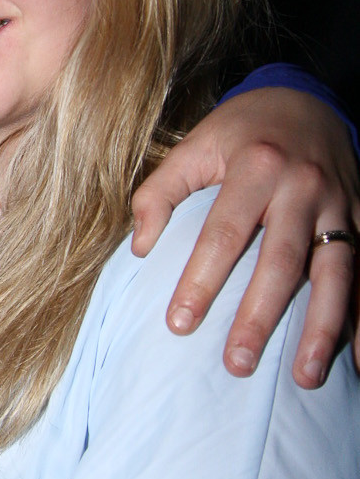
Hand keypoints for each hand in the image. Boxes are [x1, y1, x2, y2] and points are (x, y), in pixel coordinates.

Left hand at [132, 88, 358, 385]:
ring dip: (323, 328)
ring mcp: (339, 205)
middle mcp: (302, 187)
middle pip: (282, 261)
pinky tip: (358, 360)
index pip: (224, 232)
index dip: (201, 280)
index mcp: (255, 166)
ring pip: (336, 272)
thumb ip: (160, 193)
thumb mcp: (194, 145)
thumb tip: (140, 248)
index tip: (179, 324)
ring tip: (306, 377)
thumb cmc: (239, 132)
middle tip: (237, 364)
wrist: (305, 101)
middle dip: (260, 316)